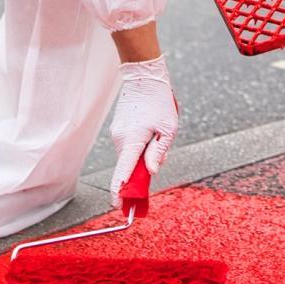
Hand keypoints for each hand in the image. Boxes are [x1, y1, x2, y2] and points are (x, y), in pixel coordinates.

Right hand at [109, 54, 177, 200]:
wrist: (144, 76)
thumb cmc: (159, 101)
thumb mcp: (167, 128)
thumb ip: (158, 152)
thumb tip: (151, 171)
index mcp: (132, 141)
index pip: (123, 172)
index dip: (121, 191)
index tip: (119, 206)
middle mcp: (120, 139)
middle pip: (127, 166)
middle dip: (139, 173)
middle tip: (152, 170)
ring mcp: (117, 133)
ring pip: (129, 155)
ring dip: (141, 157)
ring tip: (158, 137)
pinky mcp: (118, 129)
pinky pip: (128, 146)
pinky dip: (138, 148)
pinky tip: (151, 133)